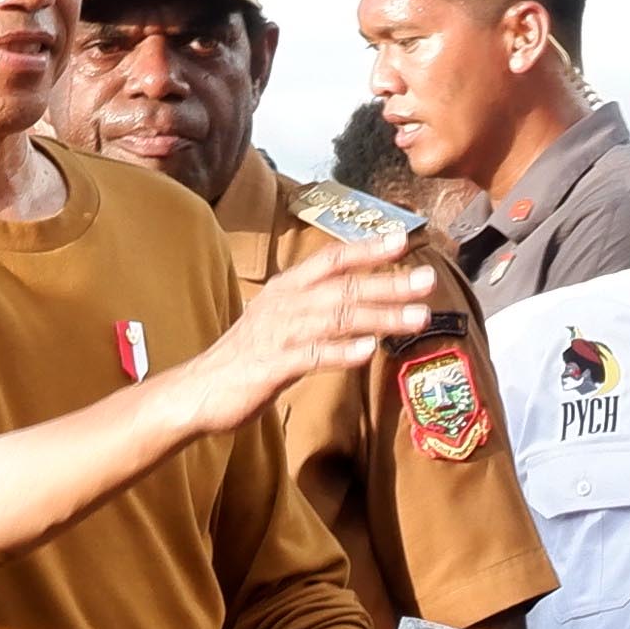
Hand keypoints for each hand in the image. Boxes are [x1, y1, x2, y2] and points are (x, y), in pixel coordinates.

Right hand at [178, 239, 448, 435]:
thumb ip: (320, 309)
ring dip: (380, 317)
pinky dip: (341, 352)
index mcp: (287, 289)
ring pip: (336, 319)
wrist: (201, 389)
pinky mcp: (272, 366)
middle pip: (343, 287)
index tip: (403, 239)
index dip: (366, 248)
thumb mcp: (284, 320)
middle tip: (428, 280)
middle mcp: (284, 304)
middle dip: (388, 283)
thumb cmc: (250, 355)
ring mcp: (278, 334)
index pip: (331, 260)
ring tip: (418, 317)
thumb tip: (365, 300)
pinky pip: (312, 356)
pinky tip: (369, 351)